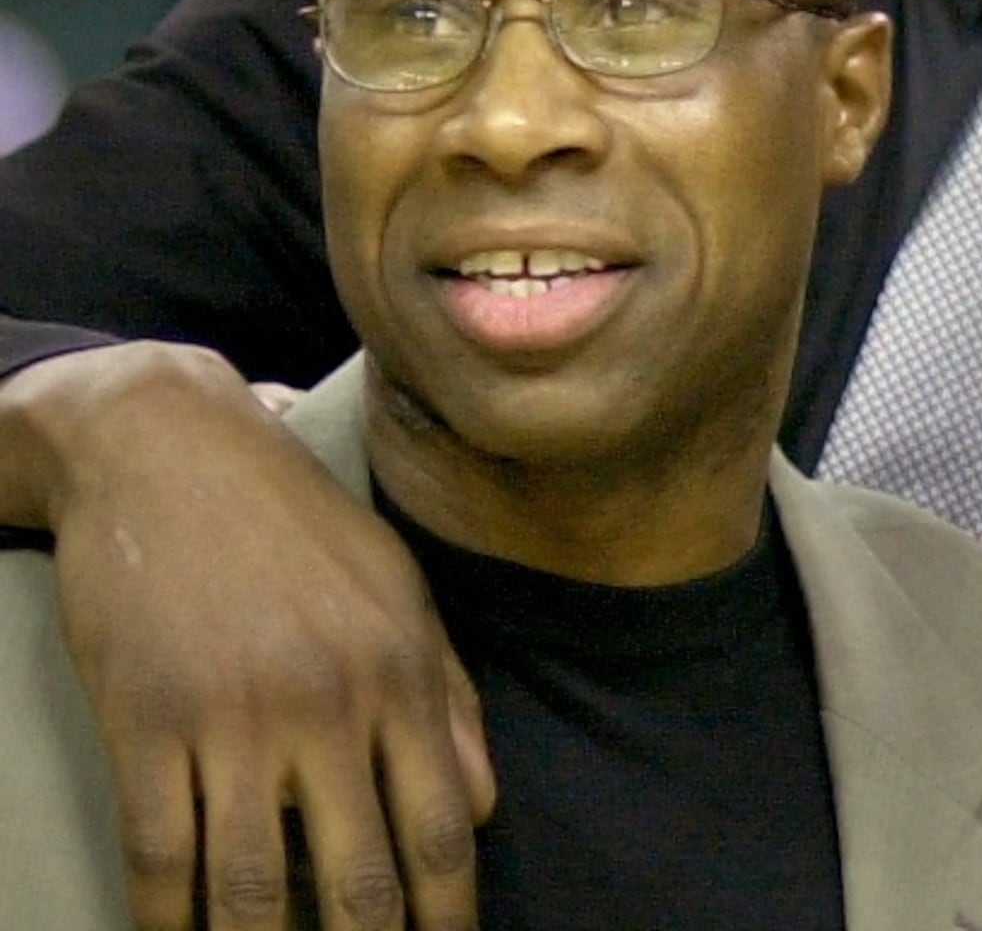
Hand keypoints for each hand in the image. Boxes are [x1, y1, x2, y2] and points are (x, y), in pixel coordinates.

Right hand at [0, 343, 491, 930]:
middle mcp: (330, 705)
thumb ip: (448, 699)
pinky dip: (166, 923)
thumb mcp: (398, 591)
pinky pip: (159, 854)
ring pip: (250, 888)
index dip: (449, 913)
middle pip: (358, 879)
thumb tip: (487, 807)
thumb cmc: (295, 523)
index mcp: (403, 672)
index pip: (445, 827)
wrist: (168, 448)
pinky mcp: (145, 722)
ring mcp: (233, 719)